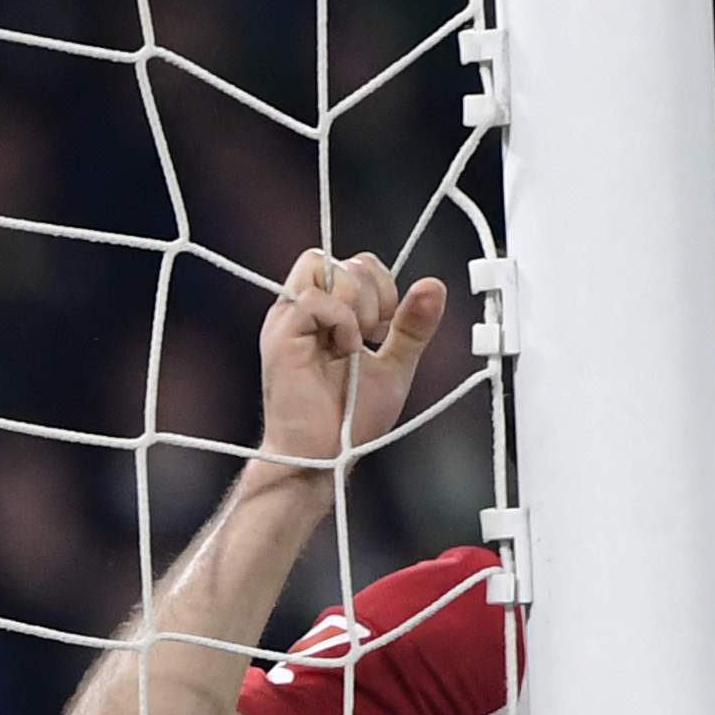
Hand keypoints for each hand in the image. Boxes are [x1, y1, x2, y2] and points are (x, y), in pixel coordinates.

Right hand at [253, 248, 448, 472]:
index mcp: (328, 312)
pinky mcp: (280, 335)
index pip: (354, 264)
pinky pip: (313, 299)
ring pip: (321, 265)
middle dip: (373, 290)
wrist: (325, 456)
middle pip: (339, 258)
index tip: (388, 325)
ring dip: (356, 302)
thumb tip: (434, 284)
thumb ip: (412, 328)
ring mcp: (288, 319)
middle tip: (373, 334)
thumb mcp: (394, 366)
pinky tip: (344, 350)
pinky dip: (340, 320)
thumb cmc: (350, 418)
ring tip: (355, 344)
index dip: (381, 283)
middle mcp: (304, 309)